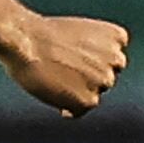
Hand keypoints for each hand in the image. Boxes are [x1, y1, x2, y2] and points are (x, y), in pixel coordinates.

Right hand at [0, 13, 127, 117]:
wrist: (26, 42)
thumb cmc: (43, 34)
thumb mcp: (78, 32)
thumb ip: (92, 50)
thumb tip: (87, 74)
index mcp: (117, 37)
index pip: (113, 58)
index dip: (95, 61)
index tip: (77, 60)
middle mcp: (116, 59)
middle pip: (106, 77)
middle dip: (89, 77)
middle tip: (65, 75)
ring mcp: (105, 81)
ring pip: (95, 93)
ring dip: (80, 92)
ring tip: (56, 84)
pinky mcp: (90, 100)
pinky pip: (81, 110)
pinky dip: (69, 109)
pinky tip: (55, 99)